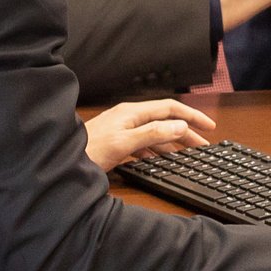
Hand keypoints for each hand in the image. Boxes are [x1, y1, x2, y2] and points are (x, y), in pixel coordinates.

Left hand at [83, 98, 216, 171]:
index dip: (192, 116)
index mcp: (132, 113)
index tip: (209, 126)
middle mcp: (129, 117)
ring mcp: (123, 129)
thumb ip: (153, 133)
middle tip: (203, 145)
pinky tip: (161, 160)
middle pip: (165, 120)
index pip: (170, 108)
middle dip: (186, 131)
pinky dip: (157, 150)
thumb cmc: (88, 151)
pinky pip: (144, 143)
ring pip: (155, 133)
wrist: (61, 161)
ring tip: (188, 154)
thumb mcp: (124, 143)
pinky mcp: (117, 142)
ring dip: (173, 142)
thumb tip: (180, 126)